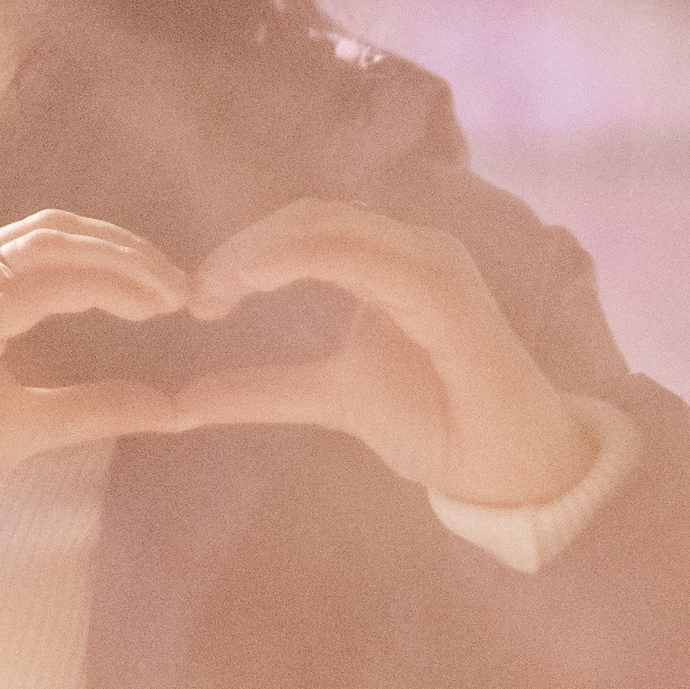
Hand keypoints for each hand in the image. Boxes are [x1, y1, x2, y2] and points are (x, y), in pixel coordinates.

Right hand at [0, 214, 190, 593]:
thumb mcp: (25, 426)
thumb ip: (87, 407)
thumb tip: (168, 404)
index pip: (42, 239)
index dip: (112, 248)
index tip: (170, 284)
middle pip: (43, 232)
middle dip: (121, 248)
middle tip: (179, 284)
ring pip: (33, 254)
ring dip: (110, 267)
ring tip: (162, 296)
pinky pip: (13, 302)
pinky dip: (81, 295)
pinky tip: (124, 312)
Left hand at [182, 199, 597, 509]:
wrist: (509, 471)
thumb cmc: (436, 423)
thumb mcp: (330, 399)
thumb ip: (263, 390)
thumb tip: (180, 403)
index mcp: (387, 262)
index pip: (305, 227)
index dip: (245, 250)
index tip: (198, 295)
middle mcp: (412, 249)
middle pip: (310, 217)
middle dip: (245, 247)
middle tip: (199, 294)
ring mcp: (435, 266)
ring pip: (332, 228)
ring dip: (263, 251)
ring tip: (215, 292)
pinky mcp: (449, 296)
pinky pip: (370, 260)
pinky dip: (302, 261)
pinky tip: (255, 284)